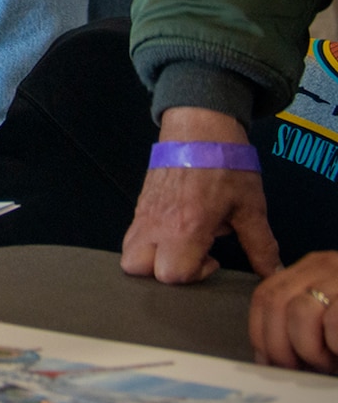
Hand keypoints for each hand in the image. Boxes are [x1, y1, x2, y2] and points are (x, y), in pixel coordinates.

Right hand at [120, 108, 279, 282]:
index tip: (214, 258)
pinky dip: (149, 243)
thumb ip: (260, 245)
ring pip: (128, 254)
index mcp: (185, 228)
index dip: (195, 274)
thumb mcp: (250, 207)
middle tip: (192, 255)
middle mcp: (156, 225)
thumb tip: (273, 272)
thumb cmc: (225, 166)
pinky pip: (132, 236)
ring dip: (152, 260)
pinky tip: (175, 230)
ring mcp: (142, 214)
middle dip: (165, 273)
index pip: (172, 274)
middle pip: (138, 269)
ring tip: (181, 246)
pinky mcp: (139, 205)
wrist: (198, 128)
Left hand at [251, 252, 337, 372]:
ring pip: (299, 312)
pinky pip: (333, 322)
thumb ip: (305, 322)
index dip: (259, 333)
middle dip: (277, 346)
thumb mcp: (332, 311)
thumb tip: (271, 358)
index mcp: (312, 270)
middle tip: (297, 370)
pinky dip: (333, 347)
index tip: (266, 361)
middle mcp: (324, 267)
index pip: (265, 295)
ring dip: (308, 349)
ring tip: (327, 364)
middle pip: (274, 302)